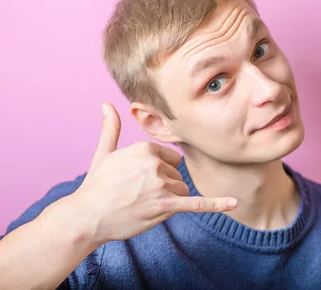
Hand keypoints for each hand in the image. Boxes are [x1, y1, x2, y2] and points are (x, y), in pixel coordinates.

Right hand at [69, 102, 237, 245]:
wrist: (87, 216)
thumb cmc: (96, 185)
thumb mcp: (104, 152)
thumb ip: (111, 127)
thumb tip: (106, 104)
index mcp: (146, 148)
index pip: (171, 158)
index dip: (158, 171)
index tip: (137, 180)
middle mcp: (156, 164)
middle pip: (177, 175)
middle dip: (163, 186)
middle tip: (136, 195)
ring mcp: (161, 185)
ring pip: (181, 191)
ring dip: (167, 200)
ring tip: (140, 204)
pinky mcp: (165, 206)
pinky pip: (196, 203)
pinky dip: (216, 204)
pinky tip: (234, 203)